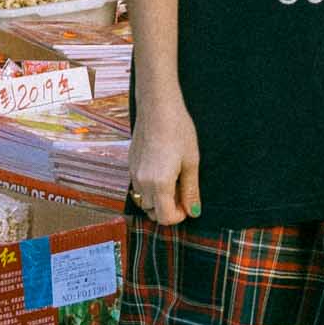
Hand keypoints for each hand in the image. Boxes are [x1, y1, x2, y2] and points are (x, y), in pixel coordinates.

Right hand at [128, 96, 200, 223]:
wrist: (157, 107)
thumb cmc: (178, 131)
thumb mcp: (191, 162)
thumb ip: (190, 190)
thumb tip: (193, 212)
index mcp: (159, 184)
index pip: (165, 218)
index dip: (179, 216)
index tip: (188, 204)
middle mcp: (142, 182)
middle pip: (152, 212)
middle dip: (168, 210)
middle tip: (182, 193)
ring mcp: (133, 173)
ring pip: (143, 200)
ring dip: (158, 200)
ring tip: (173, 181)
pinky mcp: (130, 164)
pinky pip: (138, 186)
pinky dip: (150, 188)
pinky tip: (162, 171)